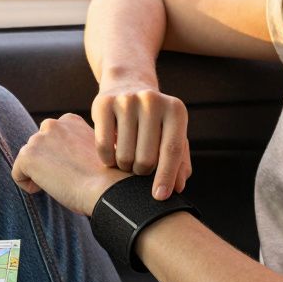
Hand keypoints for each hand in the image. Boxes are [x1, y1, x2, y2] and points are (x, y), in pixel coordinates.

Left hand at [12, 113, 131, 215]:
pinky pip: (18, 175)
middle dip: (47, 163)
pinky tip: (49, 189)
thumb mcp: (95, 150)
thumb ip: (76, 145)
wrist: (106, 187)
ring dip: (40, 174)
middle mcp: (52, 124)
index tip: (76, 168)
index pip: (52, 138)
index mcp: (70, 120)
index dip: (60, 156)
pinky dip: (29, 186)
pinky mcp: (27, 155)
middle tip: (67, 178)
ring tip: (61, 184)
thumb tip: (65, 158)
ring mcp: (38, 138)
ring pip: (29, 161)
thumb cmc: (107, 176)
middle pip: (38, 148)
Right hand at [91, 84, 191, 200]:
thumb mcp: (171, 135)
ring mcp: (126, 100)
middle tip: (139, 168)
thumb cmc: (154, 120)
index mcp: (175, 110)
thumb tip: (177, 188)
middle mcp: (152, 101)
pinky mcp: (103, 103)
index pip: (172, 150)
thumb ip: (179, 162)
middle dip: (143, 172)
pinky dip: (107, 160)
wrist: (127, 84)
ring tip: (127, 159)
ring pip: (124, 156)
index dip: (166, 177)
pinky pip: (103, 147)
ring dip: (125, 167)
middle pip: (147, 158)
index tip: (159, 197)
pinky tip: (112, 157)